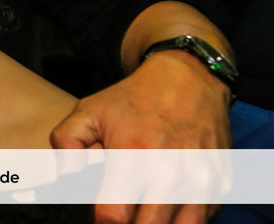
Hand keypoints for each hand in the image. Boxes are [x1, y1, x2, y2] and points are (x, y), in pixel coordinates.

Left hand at [51, 50, 230, 222]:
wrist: (188, 78)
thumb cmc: (135, 98)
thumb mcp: (89, 110)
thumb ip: (67, 141)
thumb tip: (67, 175)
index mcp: (133, 157)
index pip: (114, 217)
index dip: (102, 220)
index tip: (100, 212)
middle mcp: (170, 175)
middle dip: (130, 222)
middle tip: (123, 206)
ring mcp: (200, 183)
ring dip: (157, 222)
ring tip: (144, 205)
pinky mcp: (220, 186)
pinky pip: (200, 220)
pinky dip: (182, 217)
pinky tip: (169, 199)